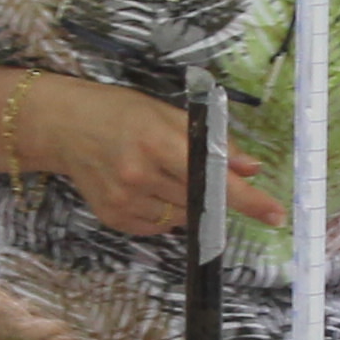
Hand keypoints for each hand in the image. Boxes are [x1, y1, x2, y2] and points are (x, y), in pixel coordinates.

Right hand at [19, 78, 283, 240]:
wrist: (64, 126)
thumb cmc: (120, 114)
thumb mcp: (166, 114)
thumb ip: (211, 140)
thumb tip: (250, 167)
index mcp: (157, 141)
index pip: (214, 177)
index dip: (248, 198)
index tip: (274, 213)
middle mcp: (140, 174)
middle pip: (200, 201)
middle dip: (209, 192)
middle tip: (188, 170)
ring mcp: (125, 200)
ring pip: (181, 217)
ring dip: (184, 202)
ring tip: (158, 173)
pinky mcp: (113, 218)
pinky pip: (157, 226)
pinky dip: (162, 212)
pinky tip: (143, 187)